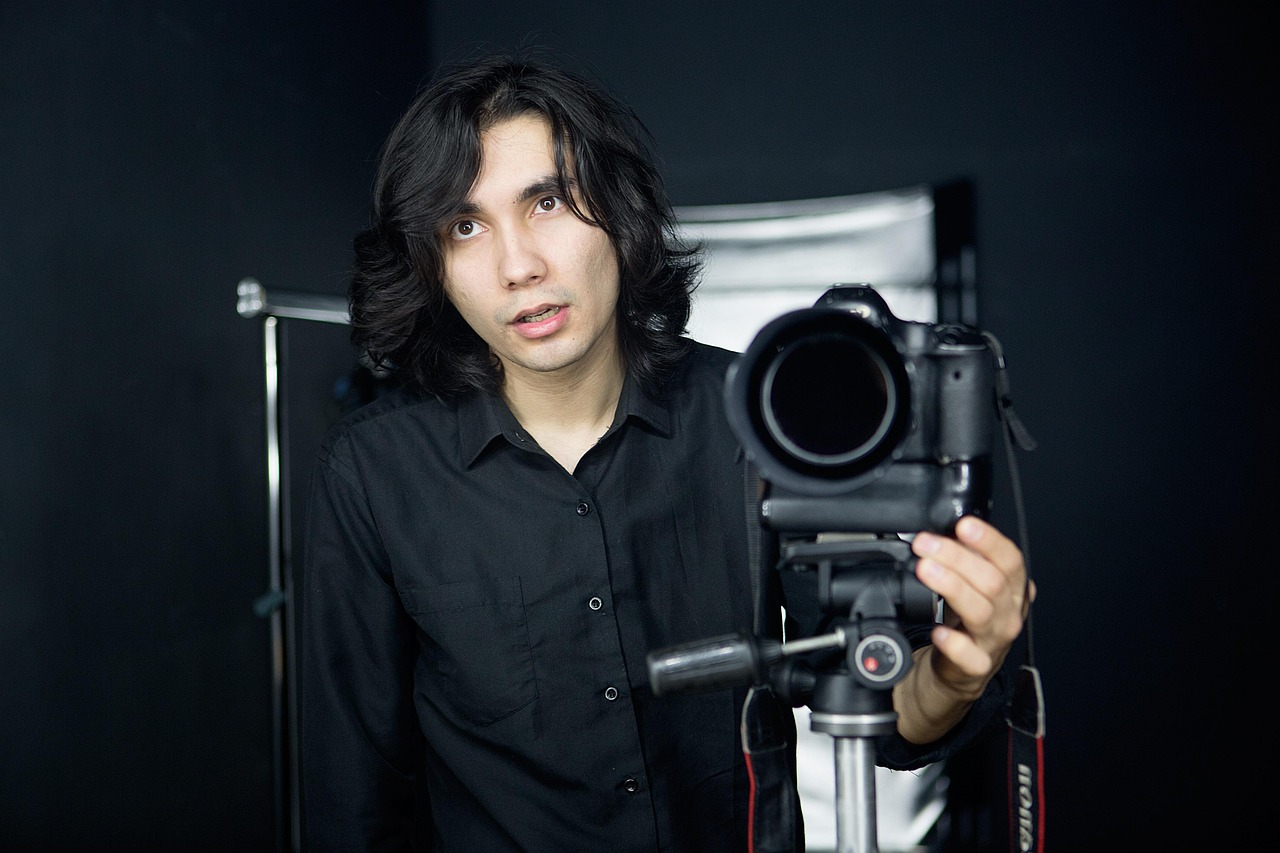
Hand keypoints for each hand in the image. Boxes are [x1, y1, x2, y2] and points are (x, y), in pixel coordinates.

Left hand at [909, 515, 1034, 704]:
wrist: (963, 667)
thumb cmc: (967, 617)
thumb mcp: (972, 582)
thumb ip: (965, 557)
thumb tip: (943, 530)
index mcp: (1013, 588)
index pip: (1010, 559)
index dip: (989, 540)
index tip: (963, 525)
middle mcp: (1008, 612)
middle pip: (992, 581)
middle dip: (957, 557)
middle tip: (926, 544)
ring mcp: (994, 639)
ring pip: (981, 611)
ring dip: (952, 587)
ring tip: (926, 570)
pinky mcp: (978, 664)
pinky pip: (970, 656)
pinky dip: (954, 643)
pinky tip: (938, 631)